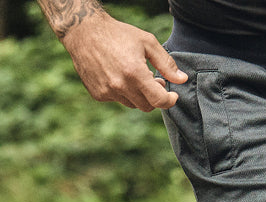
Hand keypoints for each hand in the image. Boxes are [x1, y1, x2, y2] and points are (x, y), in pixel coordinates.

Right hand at [61, 11, 186, 110]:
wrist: (84, 31)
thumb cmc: (118, 34)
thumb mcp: (146, 42)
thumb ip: (166, 63)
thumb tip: (182, 79)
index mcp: (134, 73)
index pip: (159, 101)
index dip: (169, 101)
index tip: (173, 95)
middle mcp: (120, 86)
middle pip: (147, 106)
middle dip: (154, 97)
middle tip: (155, 81)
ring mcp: (108, 92)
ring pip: (133, 104)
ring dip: (138, 95)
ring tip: (135, 76)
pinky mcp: (98, 94)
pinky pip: (118, 100)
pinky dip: (123, 92)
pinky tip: (119, 75)